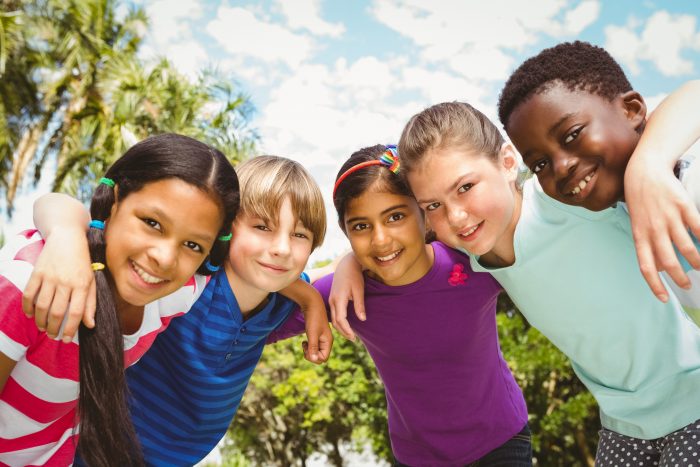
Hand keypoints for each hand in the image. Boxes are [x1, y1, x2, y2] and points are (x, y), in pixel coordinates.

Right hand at [22, 227, 95, 340]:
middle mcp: (66, 282)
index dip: (70, 329)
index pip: (76, 312)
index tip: (65, 339)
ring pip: (42, 306)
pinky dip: (27, 307)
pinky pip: (29, 294)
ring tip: (43, 328)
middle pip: (57, 312)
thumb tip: (90, 325)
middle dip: (53, 328)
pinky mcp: (37, 272)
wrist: (68, 237)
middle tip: (52, 335)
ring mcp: (50, 277)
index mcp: (82, 284)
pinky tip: (31, 315)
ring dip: (41, 321)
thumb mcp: (92, 280)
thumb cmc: (82, 262)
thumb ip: (91, 303)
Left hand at [301, 310, 332, 363]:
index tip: (307, 350)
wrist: (312, 305)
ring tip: (304, 344)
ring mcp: (321, 339)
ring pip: (316, 352)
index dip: (314, 358)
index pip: (323, 358)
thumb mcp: (312, 334)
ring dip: (309, 351)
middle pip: (320, 357)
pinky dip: (308, 347)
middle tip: (304, 347)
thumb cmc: (313, 319)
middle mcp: (326, 342)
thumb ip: (313, 347)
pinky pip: (313, 347)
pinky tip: (304, 342)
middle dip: (311, 355)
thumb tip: (314, 359)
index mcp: (328, 342)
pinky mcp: (316, 336)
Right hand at [328, 254, 364, 340]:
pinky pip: (333, 313)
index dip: (347, 329)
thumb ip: (360, 305)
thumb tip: (362, 319)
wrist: (346, 265)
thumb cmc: (354, 276)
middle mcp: (332, 300)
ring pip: (333, 318)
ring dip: (340, 328)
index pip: (340, 319)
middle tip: (353, 339)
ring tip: (350, 334)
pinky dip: (338, 321)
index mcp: (339, 298)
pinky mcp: (332, 298)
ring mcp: (331, 299)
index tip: (354, 337)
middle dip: (343, 332)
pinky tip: (345, 325)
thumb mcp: (359, 290)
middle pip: (335, 321)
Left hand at [625, 159, 699, 301]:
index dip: (655, 285)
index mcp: (640, 235)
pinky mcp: (683, 206)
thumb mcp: (637, 224)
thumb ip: (647, 244)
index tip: (664, 298)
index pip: (646, 266)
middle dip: (680, 278)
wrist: (644, 172)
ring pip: (686, 247)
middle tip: (688, 284)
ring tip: (699, 266)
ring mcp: (669, 218)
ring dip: (696, 261)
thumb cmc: (641, 202)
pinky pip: (698, 228)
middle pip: (668, 261)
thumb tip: (658, 267)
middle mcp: (654, 229)